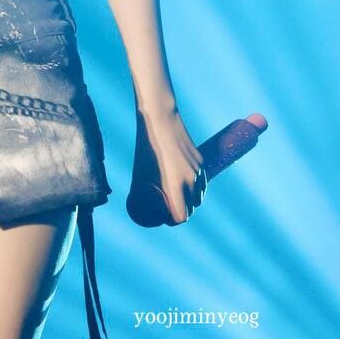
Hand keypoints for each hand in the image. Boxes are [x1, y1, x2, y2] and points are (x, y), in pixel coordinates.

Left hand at [130, 104, 207, 224]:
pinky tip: (189, 187)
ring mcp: (197, 170)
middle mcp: (191, 180)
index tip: (166, 219)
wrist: (160, 118)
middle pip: (192, 208)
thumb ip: (143, 188)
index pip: (182, 216)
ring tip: (180, 199)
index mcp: (176, 185)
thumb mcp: (140, 171)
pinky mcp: (201, 160)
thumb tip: (137, 202)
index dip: (173, 220)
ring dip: (191, 201)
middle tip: (170, 209)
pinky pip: (202, 182)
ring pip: (199, 196)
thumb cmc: (146, 145)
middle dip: (183, 212)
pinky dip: (196, 188)